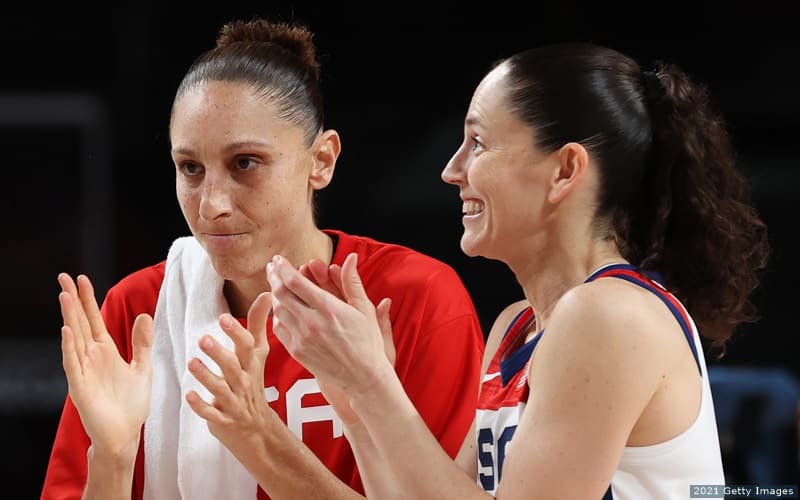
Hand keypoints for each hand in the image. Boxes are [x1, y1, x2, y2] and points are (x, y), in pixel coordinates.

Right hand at [58, 273, 152, 457]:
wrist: (125, 435)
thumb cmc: (131, 404)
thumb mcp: (142, 368)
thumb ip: (142, 343)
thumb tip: (145, 315)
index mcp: (105, 352)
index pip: (94, 320)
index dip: (88, 300)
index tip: (82, 279)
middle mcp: (91, 358)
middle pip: (80, 323)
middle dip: (72, 300)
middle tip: (63, 276)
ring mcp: (83, 371)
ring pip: (74, 339)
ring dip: (69, 318)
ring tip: (64, 296)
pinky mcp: (80, 388)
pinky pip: (73, 364)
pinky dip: (69, 348)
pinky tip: (68, 331)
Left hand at [185, 292, 273, 458]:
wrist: (257, 429)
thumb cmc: (252, 383)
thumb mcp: (257, 354)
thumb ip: (257, 324)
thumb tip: (266, 294)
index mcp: (251, 364)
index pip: (247, 346)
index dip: (236, 333)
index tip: (223, 318)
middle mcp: (244, 382)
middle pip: (233, 366)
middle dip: (219, 353)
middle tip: (203, 338)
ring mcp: (235, 402)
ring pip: (221, 389)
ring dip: (206, 376)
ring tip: (192, 363)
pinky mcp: (223, 420)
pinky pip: (212, 414)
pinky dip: (201, 406)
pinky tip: (189, 395)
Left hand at [267, 253, 395, 396]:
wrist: (363, 377)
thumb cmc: (368, 342)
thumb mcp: (364, 309)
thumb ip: (352, 282)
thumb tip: (350, 258)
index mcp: (329, 308)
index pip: (295, 282)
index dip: (283, 268)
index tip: (278, 259)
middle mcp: (311, 323)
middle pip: (281, 293)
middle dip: (274, 277)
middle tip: (272, 267)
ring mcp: (302, 339)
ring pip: (278, 310)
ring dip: (275, 295)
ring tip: (276, 285)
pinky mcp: (297, 352)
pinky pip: (279, 328)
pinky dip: (278, 315)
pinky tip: (283, 309)